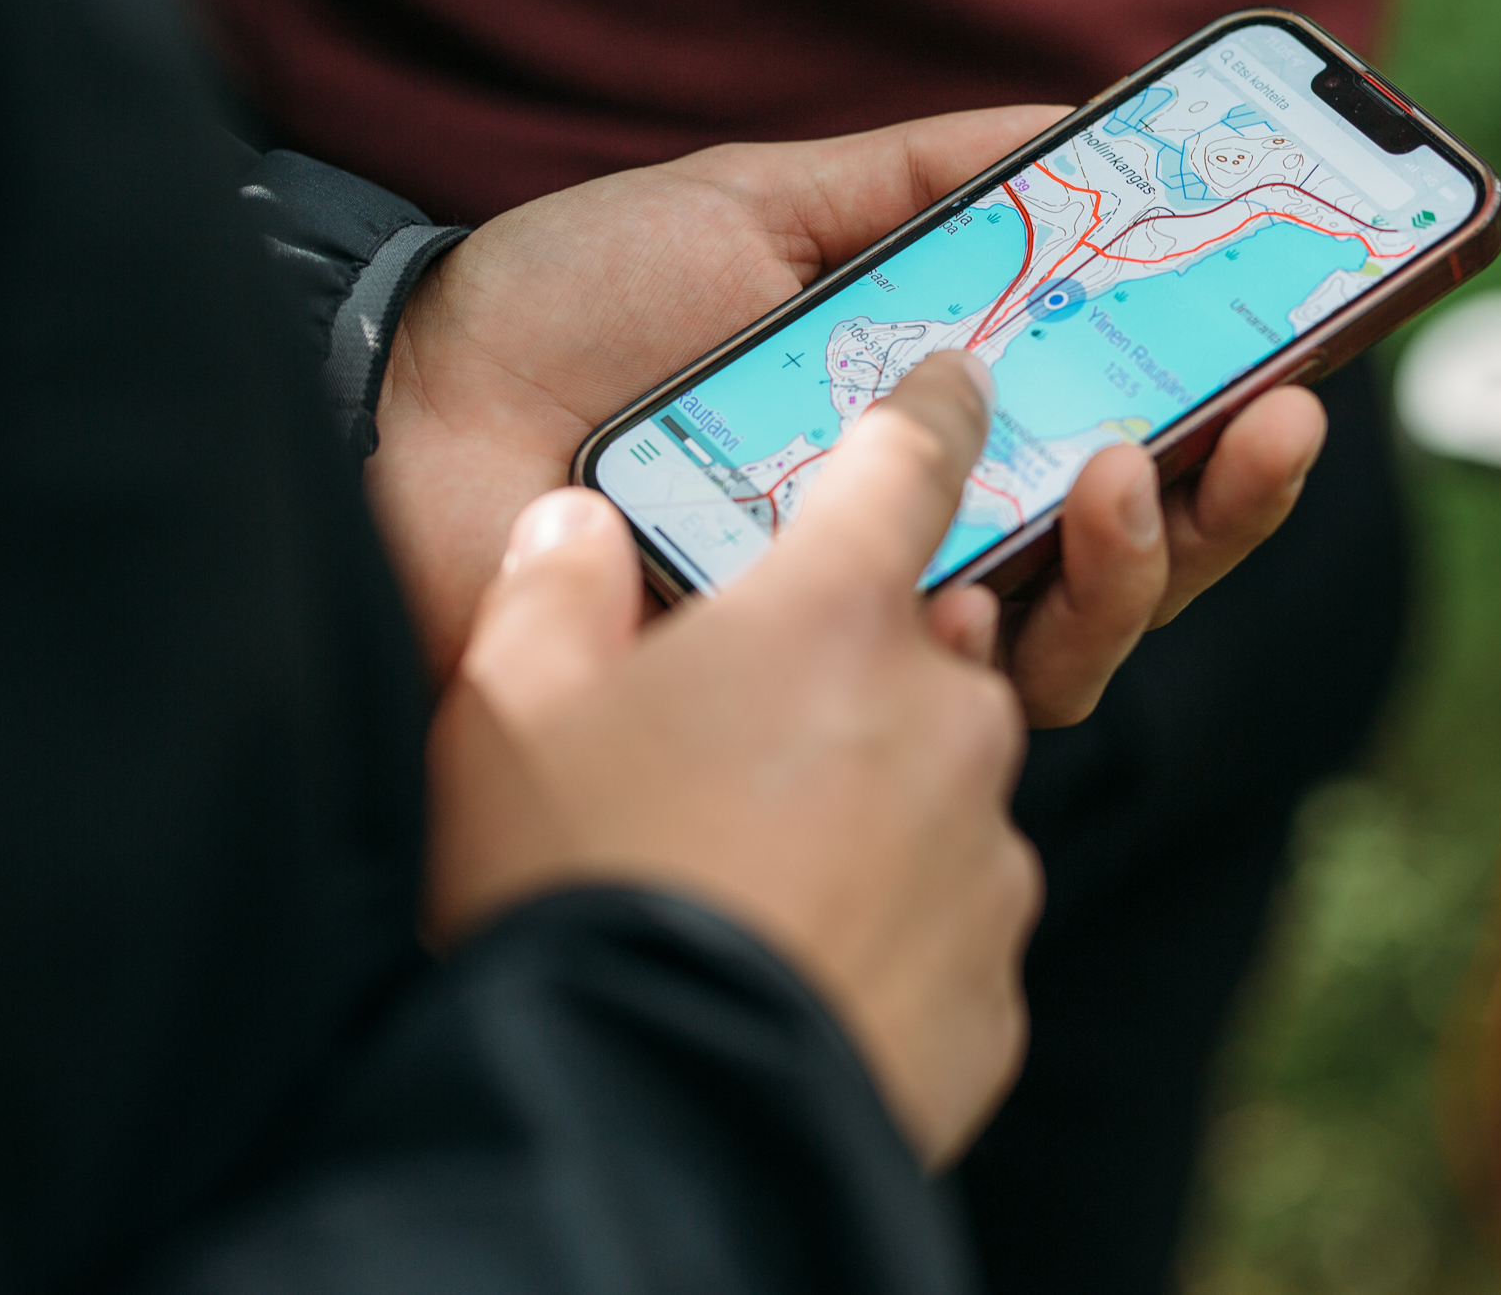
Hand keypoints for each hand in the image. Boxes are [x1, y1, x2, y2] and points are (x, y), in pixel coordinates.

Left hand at [369, 109, 1327, 720]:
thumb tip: (1080, 118)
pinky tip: (993, 583)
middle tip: (1279, 418)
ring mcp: (864, 643)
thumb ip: (923, 179)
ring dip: (1141, 562)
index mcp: (932, 437)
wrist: (412, 405)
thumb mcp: (766, 203)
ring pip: (1071, 647)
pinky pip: (944, 715)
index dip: (1221, 410)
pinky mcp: (796, 713)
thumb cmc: (578, 304)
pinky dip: (995, 646)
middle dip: (1229, 500)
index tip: (1306, 348)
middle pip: (1132, 558)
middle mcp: (923, 549)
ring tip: (1132, 472)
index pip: (1119, 441)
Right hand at [428, 354, 1039, 1164]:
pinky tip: (796, 961)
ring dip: (877, 805)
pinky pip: (950, 918)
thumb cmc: (575, 887)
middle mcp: (946, 715)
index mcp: (836, 619)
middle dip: (865, 672)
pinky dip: (892, 924)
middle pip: (930, 651)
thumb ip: (550, 591)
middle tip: (755, 737)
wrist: (649, 1118)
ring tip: (753, 873)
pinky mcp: (994, 981)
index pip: (912, 465)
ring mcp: (986, 853)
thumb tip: (570, 529)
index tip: (955, 382)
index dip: (932, 412)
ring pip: (945, 792)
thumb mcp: (506, 713)